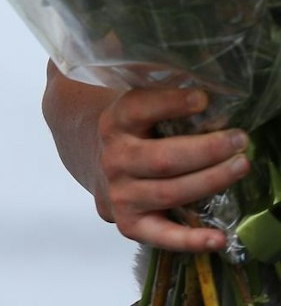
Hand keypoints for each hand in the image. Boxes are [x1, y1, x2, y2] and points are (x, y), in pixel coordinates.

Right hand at [96, 88, 247, 251]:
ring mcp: (121, 194)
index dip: (170, 103)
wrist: (94, 163)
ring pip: (170, 192)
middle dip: (207, 149)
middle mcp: (114, 159)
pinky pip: (163, 235)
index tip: (203, 99)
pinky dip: (192, 240)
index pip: (137, 108)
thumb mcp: (136, 109)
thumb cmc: (133, 133)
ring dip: (211, 180)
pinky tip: (220, 238)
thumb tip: (210, 95)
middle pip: (163, 158)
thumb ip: (163, 100)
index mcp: (113, 123)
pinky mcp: (130, 224)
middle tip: (240, 140)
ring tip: (241, 166)